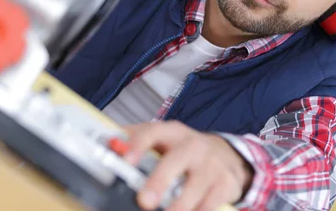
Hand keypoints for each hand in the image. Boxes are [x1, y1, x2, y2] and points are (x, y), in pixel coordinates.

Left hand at [123, 121, 253, 210]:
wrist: (226, 155)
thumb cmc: (185, 150)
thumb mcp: (163, 140)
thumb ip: (136, 139)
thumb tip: (109, 144)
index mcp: (172, 133)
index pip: (152, 133)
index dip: (138, 145)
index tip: (126, 160)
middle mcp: (193, 145)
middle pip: (175, 160)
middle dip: (159, 182)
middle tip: (144, 201)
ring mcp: (211, 164)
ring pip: (194, 188)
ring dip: (178, 207)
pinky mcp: (226, 183)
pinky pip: (210, 204)